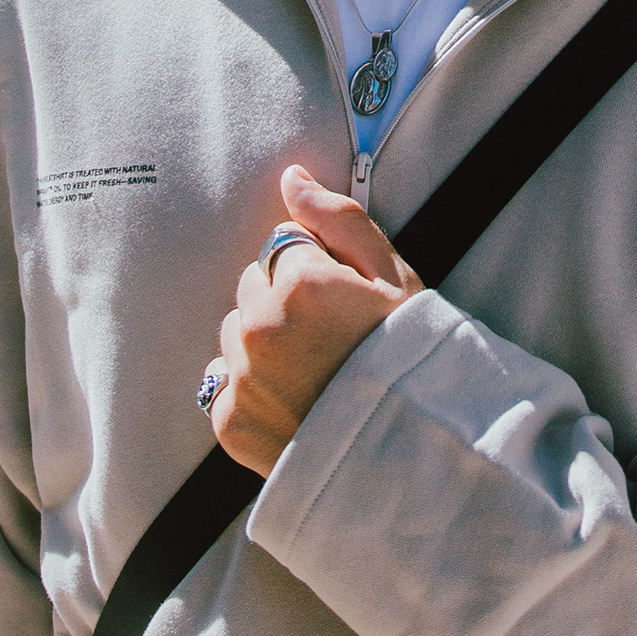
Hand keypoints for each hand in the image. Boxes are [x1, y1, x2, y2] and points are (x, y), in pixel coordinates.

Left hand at [208, 165, 422, 476]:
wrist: (413, 457)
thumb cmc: (412, 360)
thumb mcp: (393, 279)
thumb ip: (339, 220)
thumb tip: (291, 178)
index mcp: (301, 282)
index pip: (283, 244)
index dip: (318, 270)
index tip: (344, 303)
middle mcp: (262, 325)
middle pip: (253, 286)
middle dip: (283, 301)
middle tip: (332, 339)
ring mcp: (242, 376)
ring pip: (235, 333)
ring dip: (263, 343)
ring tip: (314, 373)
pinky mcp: (230, 421)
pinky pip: (222, 382)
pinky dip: (250, 390)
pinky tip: (293, 403)